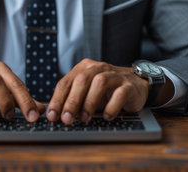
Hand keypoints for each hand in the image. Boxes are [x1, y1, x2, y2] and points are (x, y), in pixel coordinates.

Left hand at [46, 59, 162, 124]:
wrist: (136, 84)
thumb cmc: (106, 91)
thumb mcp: (87, 92)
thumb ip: (73, 99)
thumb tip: (57, 116)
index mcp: (83, 68)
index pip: (65, 82)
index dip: (57, 100)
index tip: (52, 116)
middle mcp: (97, 68)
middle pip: (81, 81)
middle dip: (71, 101)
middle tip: (66, 119)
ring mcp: (114, 75)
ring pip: (99, 83)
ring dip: (89, 102)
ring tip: (84, 118)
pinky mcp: (128, 85)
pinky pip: (119, 94)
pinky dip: (112, 106)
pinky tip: (106, 116)